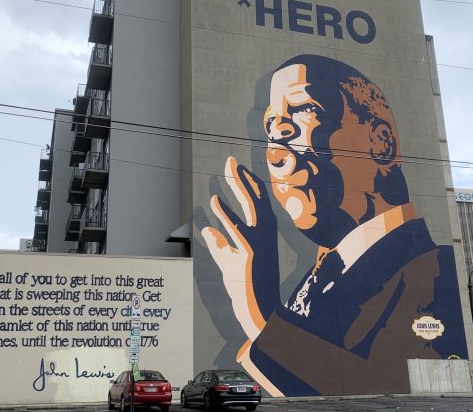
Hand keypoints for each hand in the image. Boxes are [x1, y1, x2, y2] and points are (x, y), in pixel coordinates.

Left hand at [201, 157, 278, 340]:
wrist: (258, 311)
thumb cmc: (244, 287)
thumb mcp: (228, 262)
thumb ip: (218, 244)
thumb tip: (207, 228)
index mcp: (263, 235)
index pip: (258, 203)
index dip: (248, 184)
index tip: (238, 168)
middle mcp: (265, 236)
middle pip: (255, 199)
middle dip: (242, 178)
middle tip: (231, 160)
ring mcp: (258, 245)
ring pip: (251, 209)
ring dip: (239, 187)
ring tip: (228, 170)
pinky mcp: (249, 256)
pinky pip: (238, 231)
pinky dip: (227, 214)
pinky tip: (216, 200)